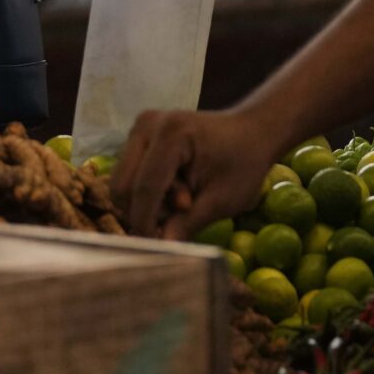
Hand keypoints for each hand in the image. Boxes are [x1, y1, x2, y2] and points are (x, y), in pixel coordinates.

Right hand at [112, 105, 280, 239]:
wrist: (251, 132)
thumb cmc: (244, 164)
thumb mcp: (221, 200)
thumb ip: (186, 224)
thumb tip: (160, 249)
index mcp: (172, 133)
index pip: (145, 188)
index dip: (146, 223)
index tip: (154, 249)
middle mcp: (148, 124)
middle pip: (123, 186)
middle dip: (146, 211)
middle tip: (183, 212)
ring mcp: (140, 127)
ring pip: (122, 183)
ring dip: (146, 203)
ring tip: (183, 199)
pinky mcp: (138, 136)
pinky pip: (128, 176)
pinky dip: (146, 193)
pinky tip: (173, 190)